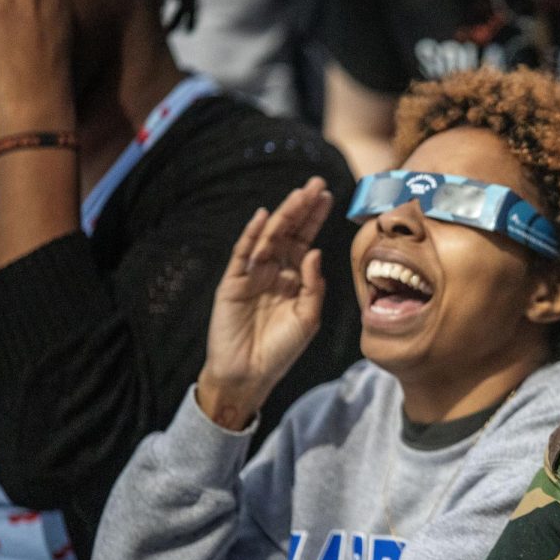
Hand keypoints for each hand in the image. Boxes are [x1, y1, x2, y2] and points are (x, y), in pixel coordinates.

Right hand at [197, 178, 333, 429]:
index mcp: (293, 278)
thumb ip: (313, 286)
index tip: (328, 196)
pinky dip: (251, 235)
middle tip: (316, 184)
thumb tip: (314, 252)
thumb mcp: (308, 318)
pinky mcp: (232, 284)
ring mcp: (252, 275)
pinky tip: (263, 217)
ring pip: (268, 238)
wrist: (250, 375)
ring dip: (282, 215)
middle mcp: (273, 271)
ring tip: (298, 195)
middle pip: (288, 232)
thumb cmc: (281, 349)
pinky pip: (242, 254)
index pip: (305, 240)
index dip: (314, 219)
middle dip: (301, 208)